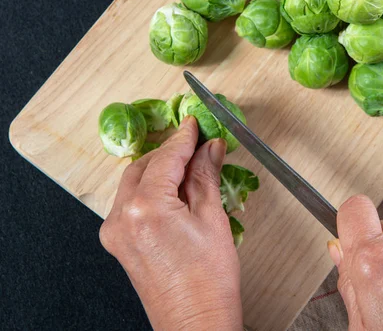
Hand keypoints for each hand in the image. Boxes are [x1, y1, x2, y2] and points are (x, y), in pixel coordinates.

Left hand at [100, 116, 241, 330]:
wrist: (196, 324)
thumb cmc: (208, 282)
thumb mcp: (212, 220)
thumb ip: (206, 177)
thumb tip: (210, 149)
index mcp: (145, 208)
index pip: (165, 158)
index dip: (183, 138)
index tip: (195, 124)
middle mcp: (122, 218)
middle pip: (144, 167)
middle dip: (171, 154)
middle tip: (198, 146)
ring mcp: (116, 232)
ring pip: (135, 183)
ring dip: (160, 171)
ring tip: (192, 169)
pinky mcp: (119, 244)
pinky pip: (131, 203)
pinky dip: (151, 191)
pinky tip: (175, 192)